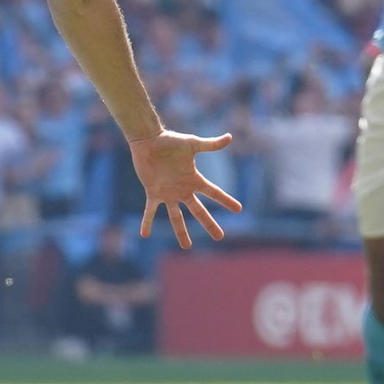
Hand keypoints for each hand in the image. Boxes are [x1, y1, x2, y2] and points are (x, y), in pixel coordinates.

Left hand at [128, 129, 241, 248]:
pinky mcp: (153, 193)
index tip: (238, 209)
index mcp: (194, 179)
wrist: (148, 141)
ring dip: (181, 232)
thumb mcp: (192, 144)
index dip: (226, 201)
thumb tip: (229, 137)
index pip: (214, 193)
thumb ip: (210, 144)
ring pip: (176, 217)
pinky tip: (144, 234)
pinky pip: (150, 211)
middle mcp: (183, 189)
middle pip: (199, 211)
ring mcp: (168, 193)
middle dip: (209, 224)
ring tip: (186, 246)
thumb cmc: (170, 141)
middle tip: (220, 237)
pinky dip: (147, 221)